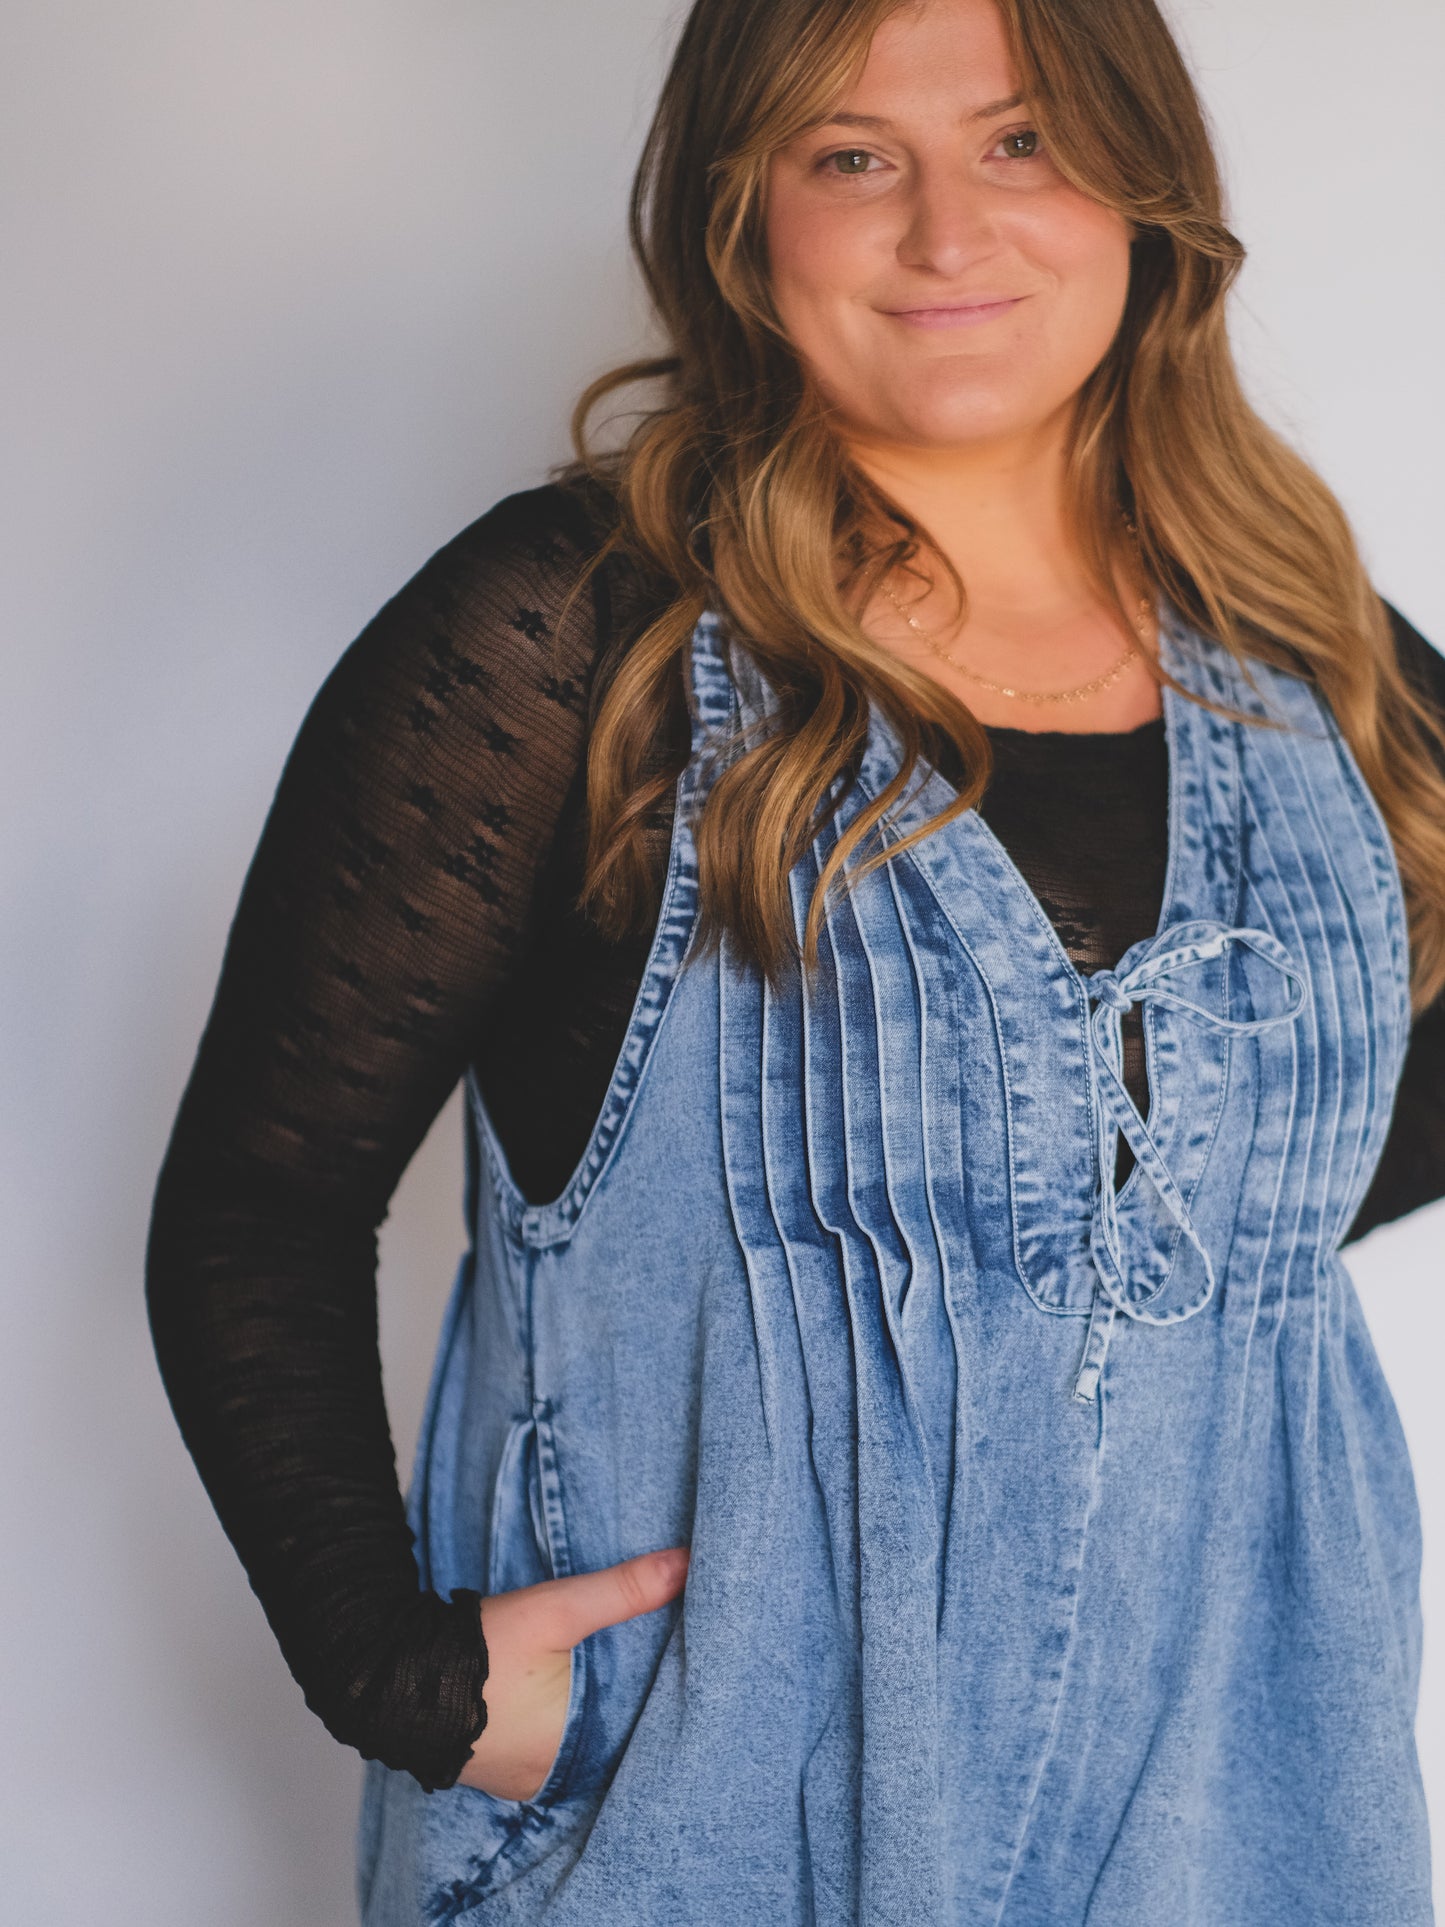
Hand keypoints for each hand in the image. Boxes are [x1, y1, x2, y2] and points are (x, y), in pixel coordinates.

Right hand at [456, 1546, 689, 1800]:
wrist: (393, 1675)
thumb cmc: (478, 1648)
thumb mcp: (556, 1609)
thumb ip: (623, 1591)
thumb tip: (687, 1564)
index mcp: (580, 1750)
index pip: (646, 1728)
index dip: (664, 1693)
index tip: (684, 1661)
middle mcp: (557, 1778)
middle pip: (614, 1736)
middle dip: (630, 1702)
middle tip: (652, 1659)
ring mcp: (526, 1780)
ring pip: (582, 1744)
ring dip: (594, 1714)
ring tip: (613, 1673)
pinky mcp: (502, 1772)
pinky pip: (550, 1749)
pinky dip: (562, 1724)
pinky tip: (567, 1692)